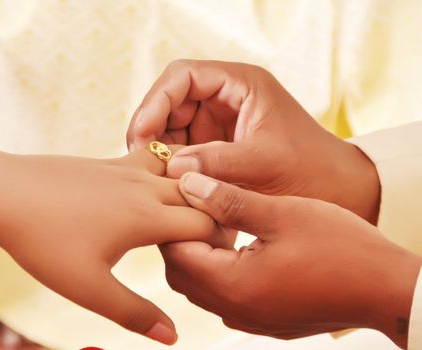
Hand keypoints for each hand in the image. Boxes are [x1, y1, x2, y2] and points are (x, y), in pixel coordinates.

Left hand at [0, 148, 231, 344]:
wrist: (2, 192)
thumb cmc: (42, 241)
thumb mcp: (87, 287)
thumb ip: (133, 312)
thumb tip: (172, 337)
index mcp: (147, 216)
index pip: (207, 223)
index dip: (222, 241)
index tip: (221, 258)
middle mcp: (144, 186)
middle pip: (200, 194)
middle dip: (215, 215)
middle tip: (213, 241)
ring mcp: (126, 168)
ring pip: (179, 171)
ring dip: (192, 190)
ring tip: (190, 212)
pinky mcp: (109, 161)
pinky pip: (153, 160)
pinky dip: (168, 174)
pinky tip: (154, 190)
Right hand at [126, 60, 379, 223]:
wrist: (336, 191)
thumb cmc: (309, 170)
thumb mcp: (264, 163)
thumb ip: (217, 162)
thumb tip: (170, 166)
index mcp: (240, 84)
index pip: (182, 76)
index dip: (156, 101)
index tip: (143, 134)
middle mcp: (226, 98)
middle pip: (171, 101)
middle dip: (152, 127)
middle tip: (140, 159)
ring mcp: (219, 122)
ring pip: (172, 126)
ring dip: (160, 148)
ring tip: (153, 176)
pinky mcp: (217, 145)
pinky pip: (184, 148)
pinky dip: (172, 164)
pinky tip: (167, 183)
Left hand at [161, 172, 420, 348]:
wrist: (386, 288)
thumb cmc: (340, 247)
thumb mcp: (280, 213)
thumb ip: (227, 201)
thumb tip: (187, 183)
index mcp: (232, 284)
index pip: (174, 251)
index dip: (173, 220)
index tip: (182, 194)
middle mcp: (233, 309)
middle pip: (181, 273)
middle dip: (181, 239)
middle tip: (197, 207)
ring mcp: (248, 319)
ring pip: (200, 286)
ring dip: (199, 255)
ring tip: (217, 223)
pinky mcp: (263, 320)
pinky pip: (223, 297)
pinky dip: (218, 271)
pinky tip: (237, 247)